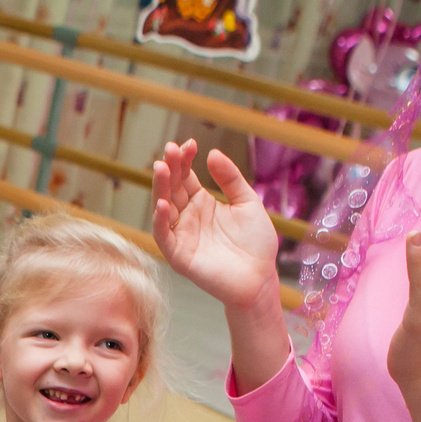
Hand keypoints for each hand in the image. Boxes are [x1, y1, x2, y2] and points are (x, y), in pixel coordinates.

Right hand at [149, 139, 280, 312]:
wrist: (260, 277)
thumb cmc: (256, 243)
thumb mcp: (247, 202)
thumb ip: (230, 179)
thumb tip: (212, 154)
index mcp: (202, 203)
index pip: (185, 177)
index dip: (185, 160)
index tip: (190, 144)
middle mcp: (187, 217)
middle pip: (172, 188)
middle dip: (170, 168)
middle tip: (170, 149)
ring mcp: (182, 236)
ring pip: (163, 209)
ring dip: (160, 188)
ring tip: (161, 168)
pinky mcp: (179, 256)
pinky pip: (164, 237)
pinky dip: (160, 221)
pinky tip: (163, 204)